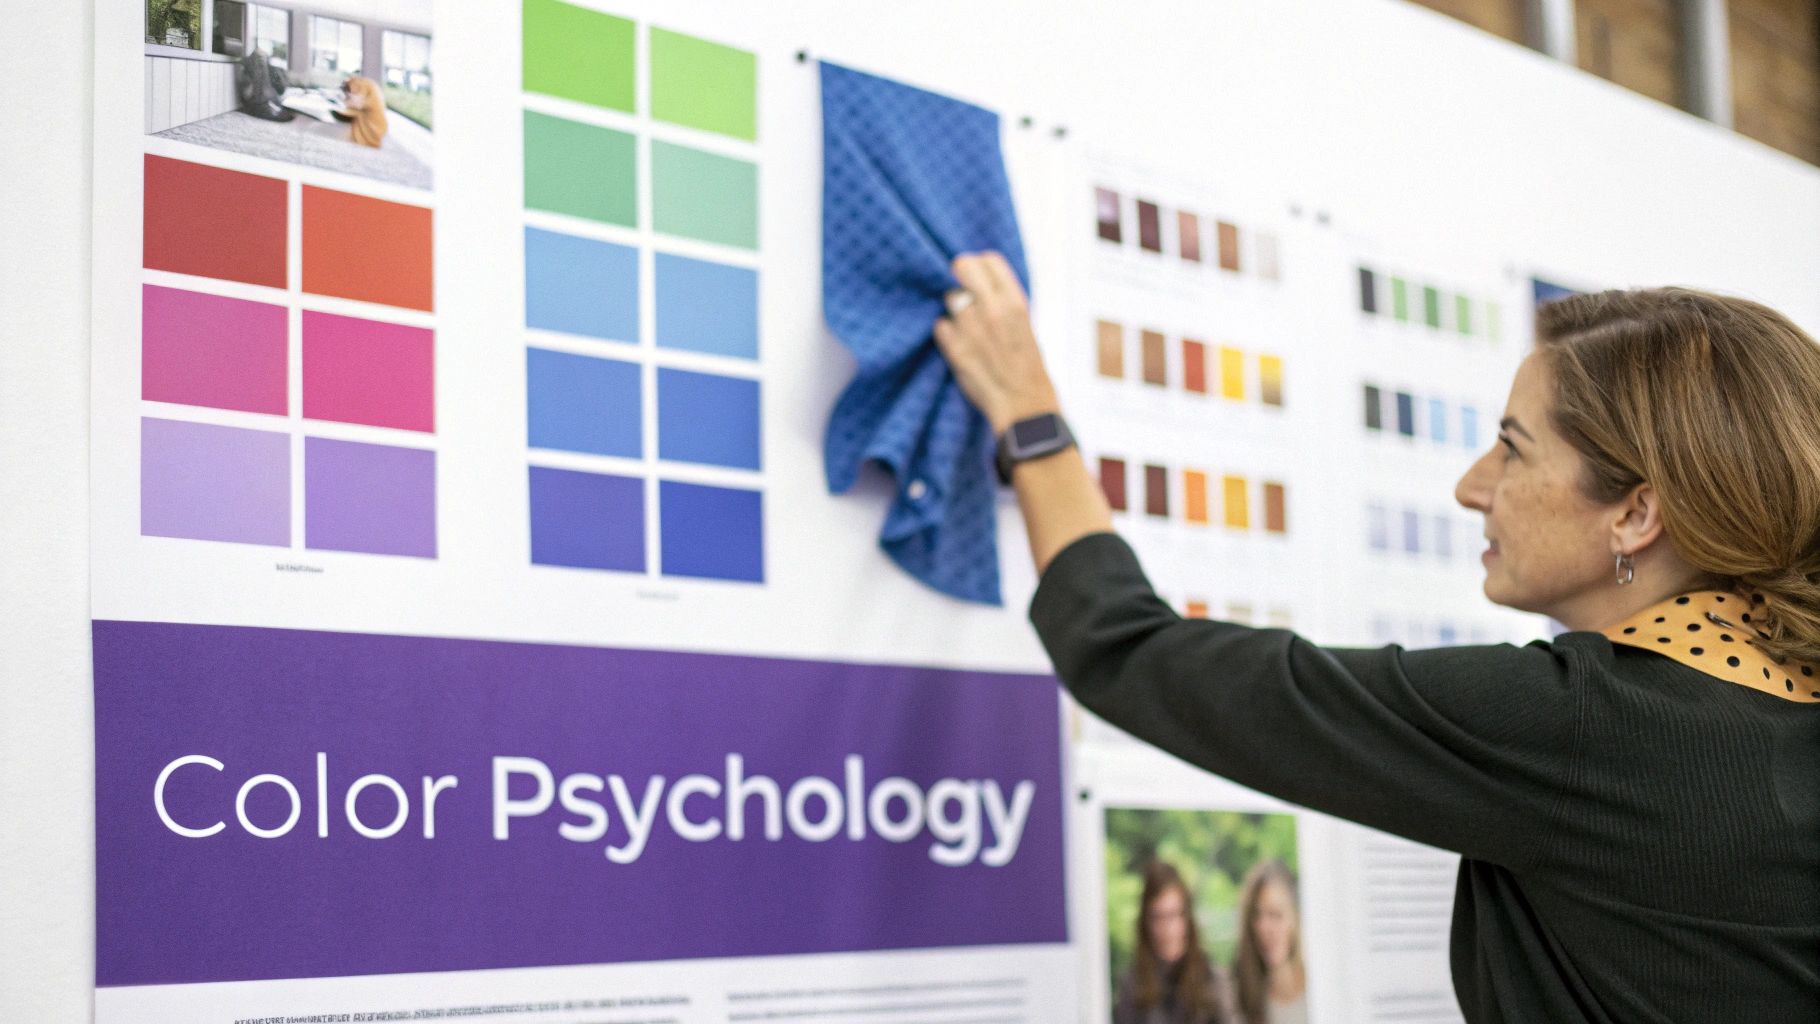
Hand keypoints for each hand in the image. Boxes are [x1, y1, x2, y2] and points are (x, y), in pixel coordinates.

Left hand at [932, 252, 1059, 433]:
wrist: (1024, 405)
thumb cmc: (1028, 365)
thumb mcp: (1025, 324)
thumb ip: (1003, 301)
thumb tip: (980, 282)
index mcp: (1015, 302)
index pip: (989, 259)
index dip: (980, 264)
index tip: (978, 275)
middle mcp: (992, 309)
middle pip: (962, 266)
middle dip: (959, 275)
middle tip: (962, 289)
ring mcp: (970, 327)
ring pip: (949, 297)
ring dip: (954, 307)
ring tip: (967, 324)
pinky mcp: (954, 348)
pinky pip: (940, 324)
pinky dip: (947, 331)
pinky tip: (960, 343)